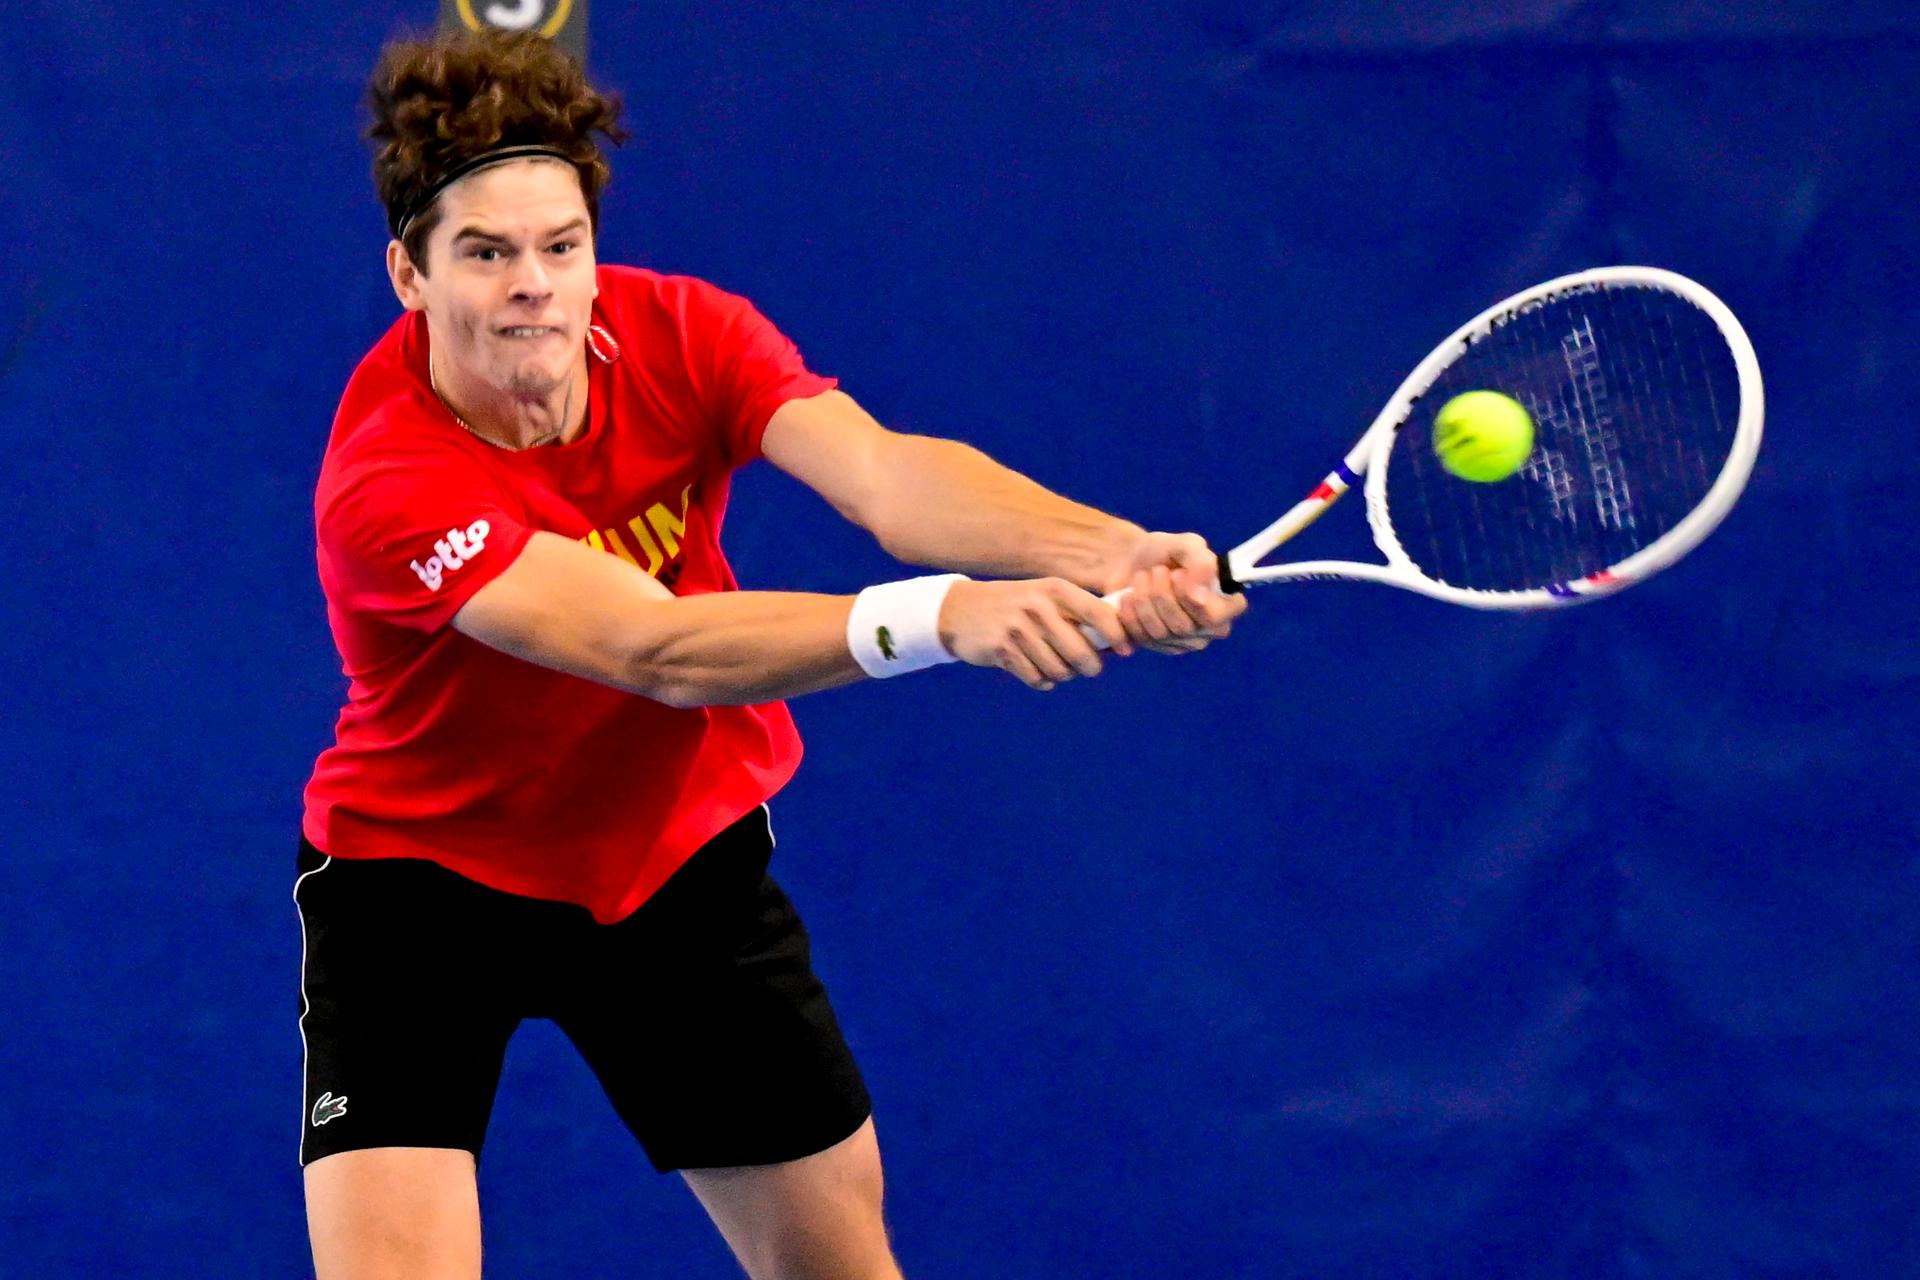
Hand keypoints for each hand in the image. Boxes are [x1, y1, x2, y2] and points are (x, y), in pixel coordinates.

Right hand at [939, 578, 1132, 690]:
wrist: (960, 610)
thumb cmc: (1015, 606)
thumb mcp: (1044, 597)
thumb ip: (1076, 614)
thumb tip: (1117, 641)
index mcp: (1056, 589)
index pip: (1099, 613)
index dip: (1118, 635)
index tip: (1126, 651)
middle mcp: (1039, 606)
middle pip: (1083, 653)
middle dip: (1090, 667)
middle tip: (1087, 668)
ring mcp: (1019, 628)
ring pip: (1059, 671)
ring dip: (1061, 675)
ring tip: (1053, 666)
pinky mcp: (1002, 649)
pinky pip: (1036, 679)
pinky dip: (1040, 681)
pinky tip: (1033, 670)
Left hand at [1107, 531, 1247, 655]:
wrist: (1128, 560)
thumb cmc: (1165, 552)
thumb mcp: (1187, 545)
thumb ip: (1201, 561)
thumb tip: (1200, 587)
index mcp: (1224, 604)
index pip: (1218, 617)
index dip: (1196, 599)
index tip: (1179, 575)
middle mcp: (1207, 629)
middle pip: (1184, 626)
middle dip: (1163, 593)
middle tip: (1157, 570)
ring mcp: (1181, 642)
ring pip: (1161, 633)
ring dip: (1144, 600)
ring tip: (1141, 578)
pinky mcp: (1155, 647)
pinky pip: (1141, 637)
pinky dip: (1130, 613)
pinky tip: (1128, 596)